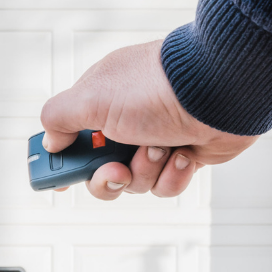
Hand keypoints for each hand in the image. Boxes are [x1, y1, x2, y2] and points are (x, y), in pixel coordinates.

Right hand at [40, 40, 258, 199]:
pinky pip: (167, 184)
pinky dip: (173, 174)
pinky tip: (182, 153)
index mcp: (101, 101)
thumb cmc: (157, 88)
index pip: (71, 135)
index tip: (58, 182)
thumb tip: (50, 139)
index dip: (64, 160)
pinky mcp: (184, 155)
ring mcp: (156, 138)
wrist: (221, 91)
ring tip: (161, 146)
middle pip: (100, 169)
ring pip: (135, 181)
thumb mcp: (92, 97)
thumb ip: (59, 117)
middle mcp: (127, 120)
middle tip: (117, 170)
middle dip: (107, 177)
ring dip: (146, 170)